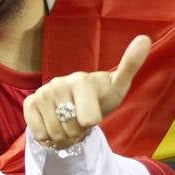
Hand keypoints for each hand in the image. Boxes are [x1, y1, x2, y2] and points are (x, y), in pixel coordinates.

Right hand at [25, 36, 150, 149]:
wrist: (79, 105)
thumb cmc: (102, 96)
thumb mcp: (118, 86)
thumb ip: (130, 65)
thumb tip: (144, 38)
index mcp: (81, 79)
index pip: (88, 118)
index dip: (91, 123)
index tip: (94, 116)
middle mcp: (58, 83)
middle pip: (70, 128)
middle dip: (78, 131)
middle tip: (82, 120)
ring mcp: (43, 93)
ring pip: (55, 132)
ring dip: (65, 135)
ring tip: (70, 122)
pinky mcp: (30, 103)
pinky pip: (39, 133)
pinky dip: (49, 136)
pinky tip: (55, 123)